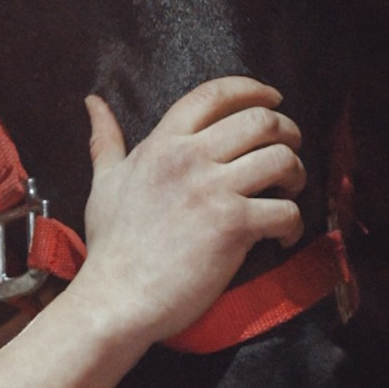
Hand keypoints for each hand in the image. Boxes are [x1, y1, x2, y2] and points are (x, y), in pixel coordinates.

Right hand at [72, 79, 305, 346]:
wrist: (115, 298)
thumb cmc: (110, 246)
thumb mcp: (103, 182)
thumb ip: (106, 140)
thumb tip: (92, 101)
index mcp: (162, 144)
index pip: (214, 94)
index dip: (252, 89)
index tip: (272, 99)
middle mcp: (189, 158)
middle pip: (260, 120)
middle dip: (287, 131)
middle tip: (290, 150)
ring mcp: (212, 190)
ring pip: (281, 158)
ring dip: (296, 174)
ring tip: (289, 192)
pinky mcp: (232, 225)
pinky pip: (285, 210)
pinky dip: (293, 223)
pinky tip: (282, 235)